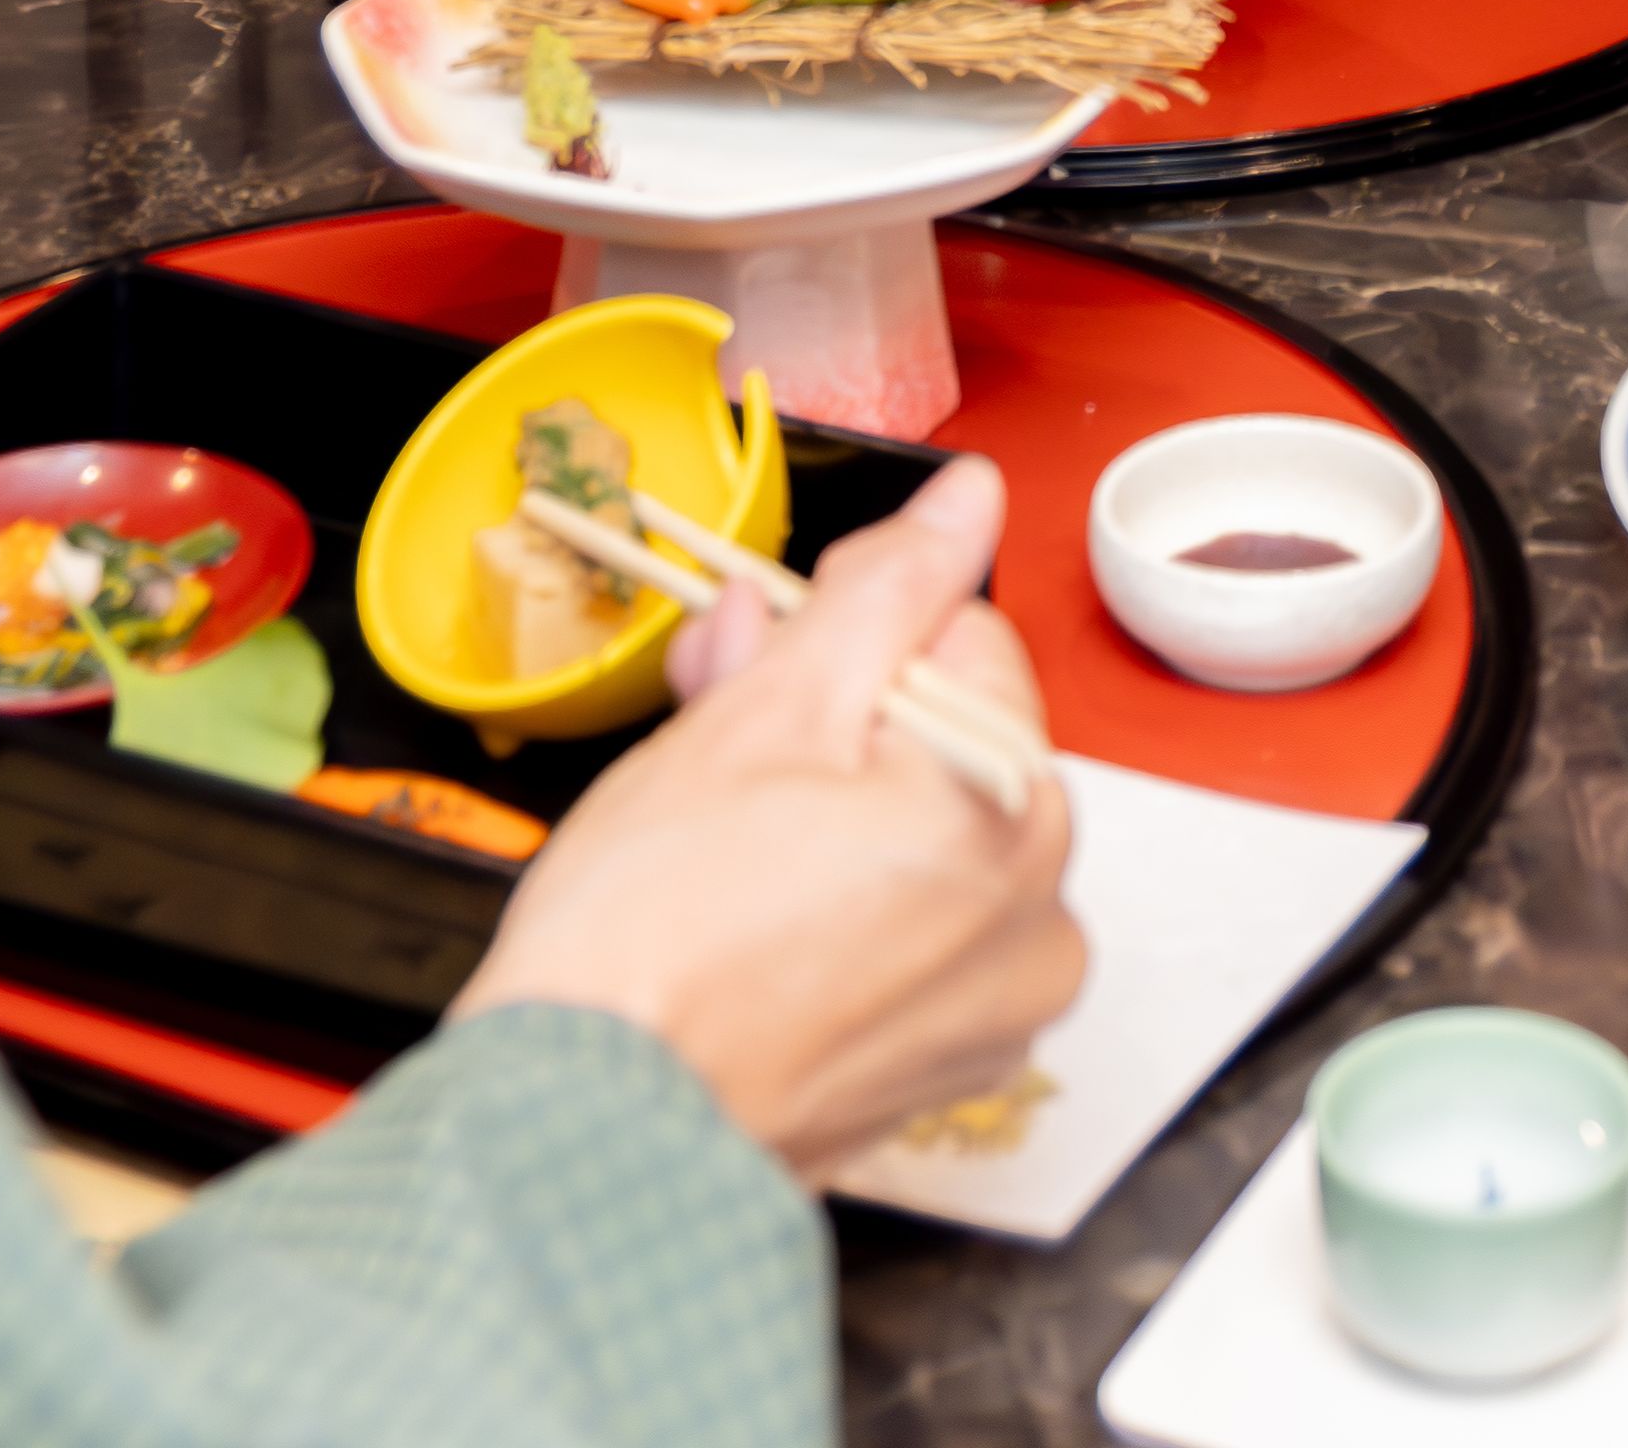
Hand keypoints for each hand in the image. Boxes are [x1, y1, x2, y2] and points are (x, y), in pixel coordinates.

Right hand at [449, 456, 1086, 1174]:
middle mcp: (1039, 912)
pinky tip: (746, 917)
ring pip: (923, 834)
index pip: (960, 638)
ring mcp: (996, 1003)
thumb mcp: (767, 708)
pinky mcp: (944, 1064)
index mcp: (1015, 808)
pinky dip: (843, 908)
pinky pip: (912, 935)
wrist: (587, 1129)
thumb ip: (887, 590)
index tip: (757, 656)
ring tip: (712, 829)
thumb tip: (968, 498)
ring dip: (831, 804)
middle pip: (944, 738)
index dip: (843, 632)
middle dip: (831, 714)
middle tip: (710, 725)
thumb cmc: (652, 932)